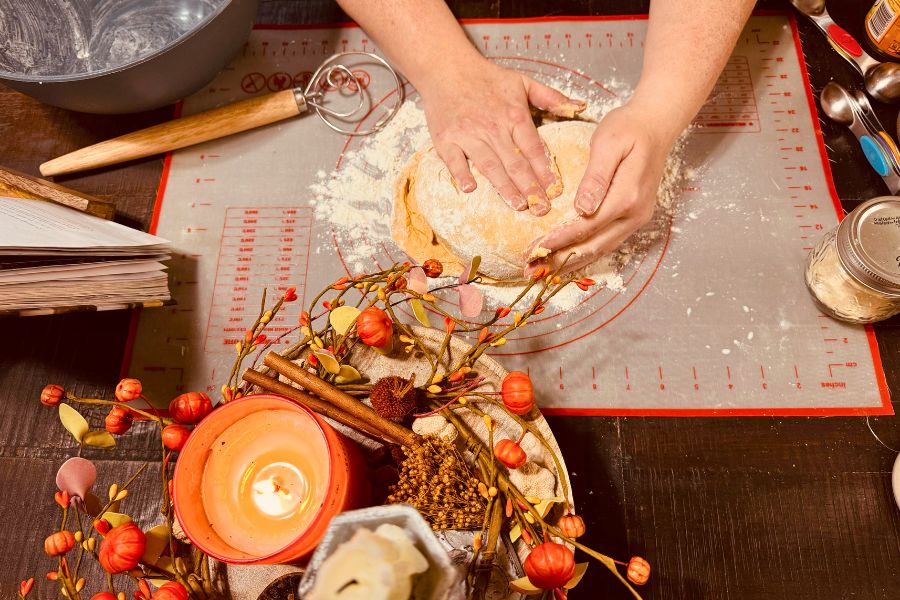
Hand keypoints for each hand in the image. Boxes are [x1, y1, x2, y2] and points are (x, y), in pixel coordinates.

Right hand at [417, 56, 584, 214]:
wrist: (447, 67)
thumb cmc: (486, 76)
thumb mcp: (523, 81)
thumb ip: (551, 97)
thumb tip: (580, 106)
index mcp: (514, 115)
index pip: (533, 148)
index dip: (545, 171)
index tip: (555, 190)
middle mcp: (493, 127)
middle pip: (515, 162)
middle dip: (530, 187)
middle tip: (541, 208)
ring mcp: (468, 134)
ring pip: (490, 165)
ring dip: (504, 187)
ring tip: (518, 204)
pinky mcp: (446, 139)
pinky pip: (455, 161)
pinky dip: (461, 174)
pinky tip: (470, 188)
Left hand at [524, 102, 678, 275]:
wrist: (657, 124)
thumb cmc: (629, 127)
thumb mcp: (608, 143)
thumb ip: (596, 177)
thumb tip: (582, 209)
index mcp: (627, 196)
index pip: (587, 226)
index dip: (559, 240)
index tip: (535, 248)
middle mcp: (635, 214)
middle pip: (593, 246)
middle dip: (560, 260)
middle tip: (531, 269)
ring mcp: (636, 219)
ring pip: (601, 249)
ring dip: (571, 263)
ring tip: (544, 272)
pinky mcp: (633, 218)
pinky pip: (607, 242)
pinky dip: (585, 254)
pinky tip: (567, 261)